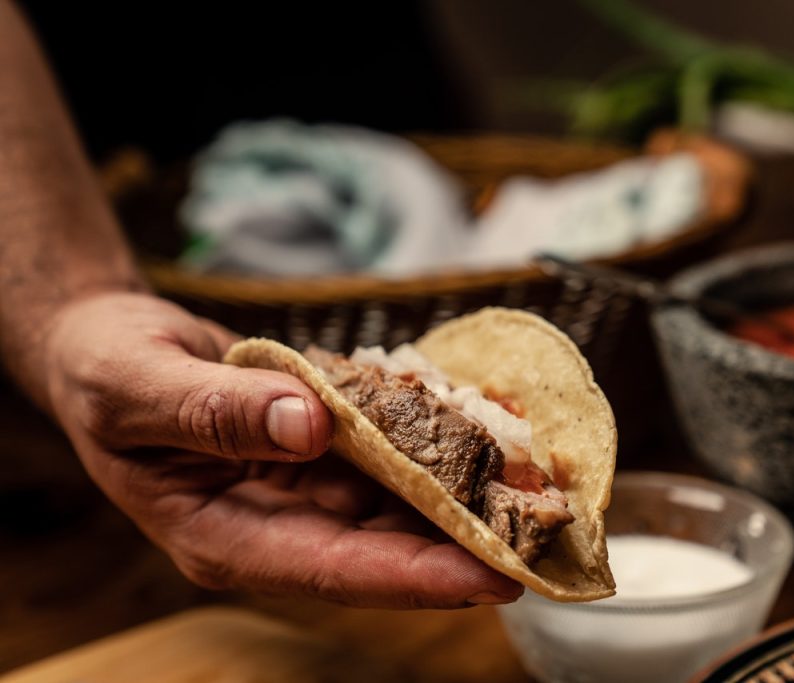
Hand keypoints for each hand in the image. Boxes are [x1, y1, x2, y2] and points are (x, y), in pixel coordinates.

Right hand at [42, 292, 522, 607]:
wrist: (110, 348)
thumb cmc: (105, 371)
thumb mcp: (138, 386)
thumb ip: (215, 409)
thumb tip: (307, 422)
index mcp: (224, 534)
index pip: (332, 569)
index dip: (413, 577)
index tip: (491, 575)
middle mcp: (274, 525)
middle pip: (381, 550)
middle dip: (462, 546)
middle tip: (543, 536)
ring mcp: (300, 493)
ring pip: (394, 509)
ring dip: (461, 497)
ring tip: (532, 485)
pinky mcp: (319, 458)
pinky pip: (386, 459)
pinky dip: (431, 445)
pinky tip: (479, 427)